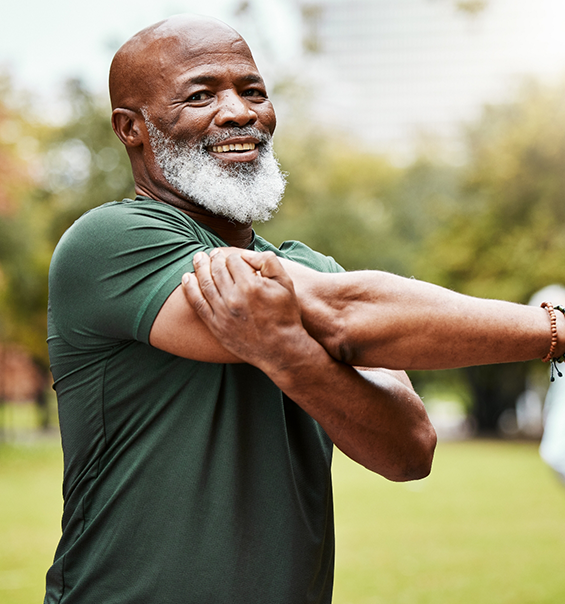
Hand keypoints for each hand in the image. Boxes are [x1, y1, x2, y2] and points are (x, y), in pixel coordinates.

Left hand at [182, 249, 309, 371]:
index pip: (233, 260)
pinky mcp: (216, 326)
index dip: (233, 256)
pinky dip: (190, 288)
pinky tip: (187, 278)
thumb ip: (268, 262)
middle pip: (217, 269)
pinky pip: (198, 303)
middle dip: (214, 258)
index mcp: (251, 285)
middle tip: (212, 253)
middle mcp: (234, 298)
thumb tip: (247, 255)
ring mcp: (222, 313)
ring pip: (205, 283)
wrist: (280, 348)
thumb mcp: (286, 283)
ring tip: (198, 258)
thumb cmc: (285, 314)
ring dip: (199, 268)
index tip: (233, 257)